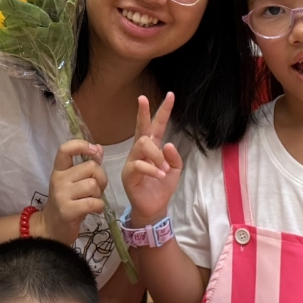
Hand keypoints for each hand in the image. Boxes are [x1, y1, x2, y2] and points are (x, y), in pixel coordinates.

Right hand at [39, 139, 107, 244]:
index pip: (65, 149)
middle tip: (97, 189)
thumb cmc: (68, 202)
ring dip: (99, 194)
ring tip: (93, 200)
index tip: (94, 151)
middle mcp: (58, 179)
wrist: (52, 228)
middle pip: (91, 167)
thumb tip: (99, 147)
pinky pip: (93, 202)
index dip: (82, 145)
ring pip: (93, 184)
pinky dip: (99, 206)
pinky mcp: (67, 210)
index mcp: (60, 170)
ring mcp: (62, 195)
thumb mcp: (75, 182)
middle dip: (101, 178)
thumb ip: (87, 165)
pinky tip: (95, 209)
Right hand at [122, 93, 184, 225]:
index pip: (157, 125)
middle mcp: (141, 150)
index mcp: (153, 147)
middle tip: (142, 98)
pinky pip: (139, 164)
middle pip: (141, 127)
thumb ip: (174, 157)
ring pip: (143, 144)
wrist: (154, 207)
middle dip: (143, 112)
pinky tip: (160, 175)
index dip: (163, 110)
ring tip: (164, 169)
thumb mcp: (174, 170)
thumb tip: (168, 144)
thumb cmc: (162, 187)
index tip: (170, 95)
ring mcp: (133, 160)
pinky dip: (152, 169)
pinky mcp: (128, 172)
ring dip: (157, 155)